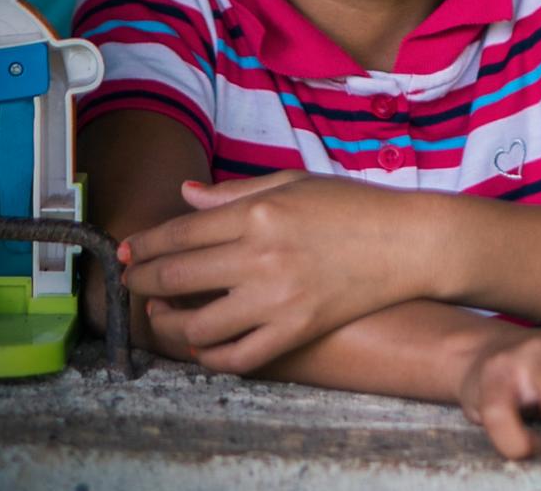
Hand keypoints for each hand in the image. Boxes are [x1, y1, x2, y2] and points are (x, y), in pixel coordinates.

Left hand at [121, 172, 420, 372]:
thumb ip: (236, 191)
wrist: (410, 242)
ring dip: (168, 324)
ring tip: (162, 317)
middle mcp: (261, 255)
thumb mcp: (296, 183)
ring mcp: (278, 297)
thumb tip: (186, 195)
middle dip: (142, 282)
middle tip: (135, 284)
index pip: (178, 233)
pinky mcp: (297, 329)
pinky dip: (211, 356)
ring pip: (197, 324)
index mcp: (259, 212)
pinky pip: (239, 356)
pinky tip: (204, 344)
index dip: (143, 246)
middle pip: (175, 276)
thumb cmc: (357, 206)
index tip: (129, 253)